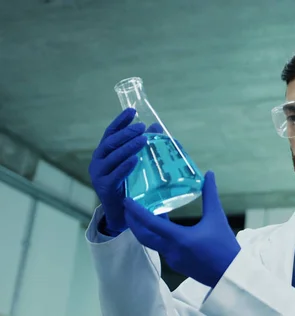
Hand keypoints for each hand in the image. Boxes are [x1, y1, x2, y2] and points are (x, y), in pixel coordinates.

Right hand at [88, 108, 146, 234]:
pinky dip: (125, 166)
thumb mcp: (136, 163)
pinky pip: (115, 175)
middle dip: (126, 133)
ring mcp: (98, 175)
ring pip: (112, 157)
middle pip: (110, 142)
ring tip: (143, 140)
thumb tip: (156, 126)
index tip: (132, 110)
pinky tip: (135, 160)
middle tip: (141, 127)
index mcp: (104, 153)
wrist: (122, 214)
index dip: (120, 121)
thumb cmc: (129, 185)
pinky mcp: (104, 188)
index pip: (110, 133)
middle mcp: (98, 161)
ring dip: (128, 147)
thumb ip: (142, 146)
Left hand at [123, 171, 240, 287]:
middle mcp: (171, 251)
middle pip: (143, 236)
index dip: (136, 211)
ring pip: (152, 242)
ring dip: (145, 229)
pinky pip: (162, 248)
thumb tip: (209, 174)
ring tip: (144, 213)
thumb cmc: (224, 246)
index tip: (126, 200)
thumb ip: (210, 195)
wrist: (230, 274)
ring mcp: (173, 260)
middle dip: (132, 222)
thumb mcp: (217, 217)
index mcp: (179, 239)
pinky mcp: (177, 264)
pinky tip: (164, 227)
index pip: (151, 224)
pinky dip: (157, 236)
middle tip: (128, 207)